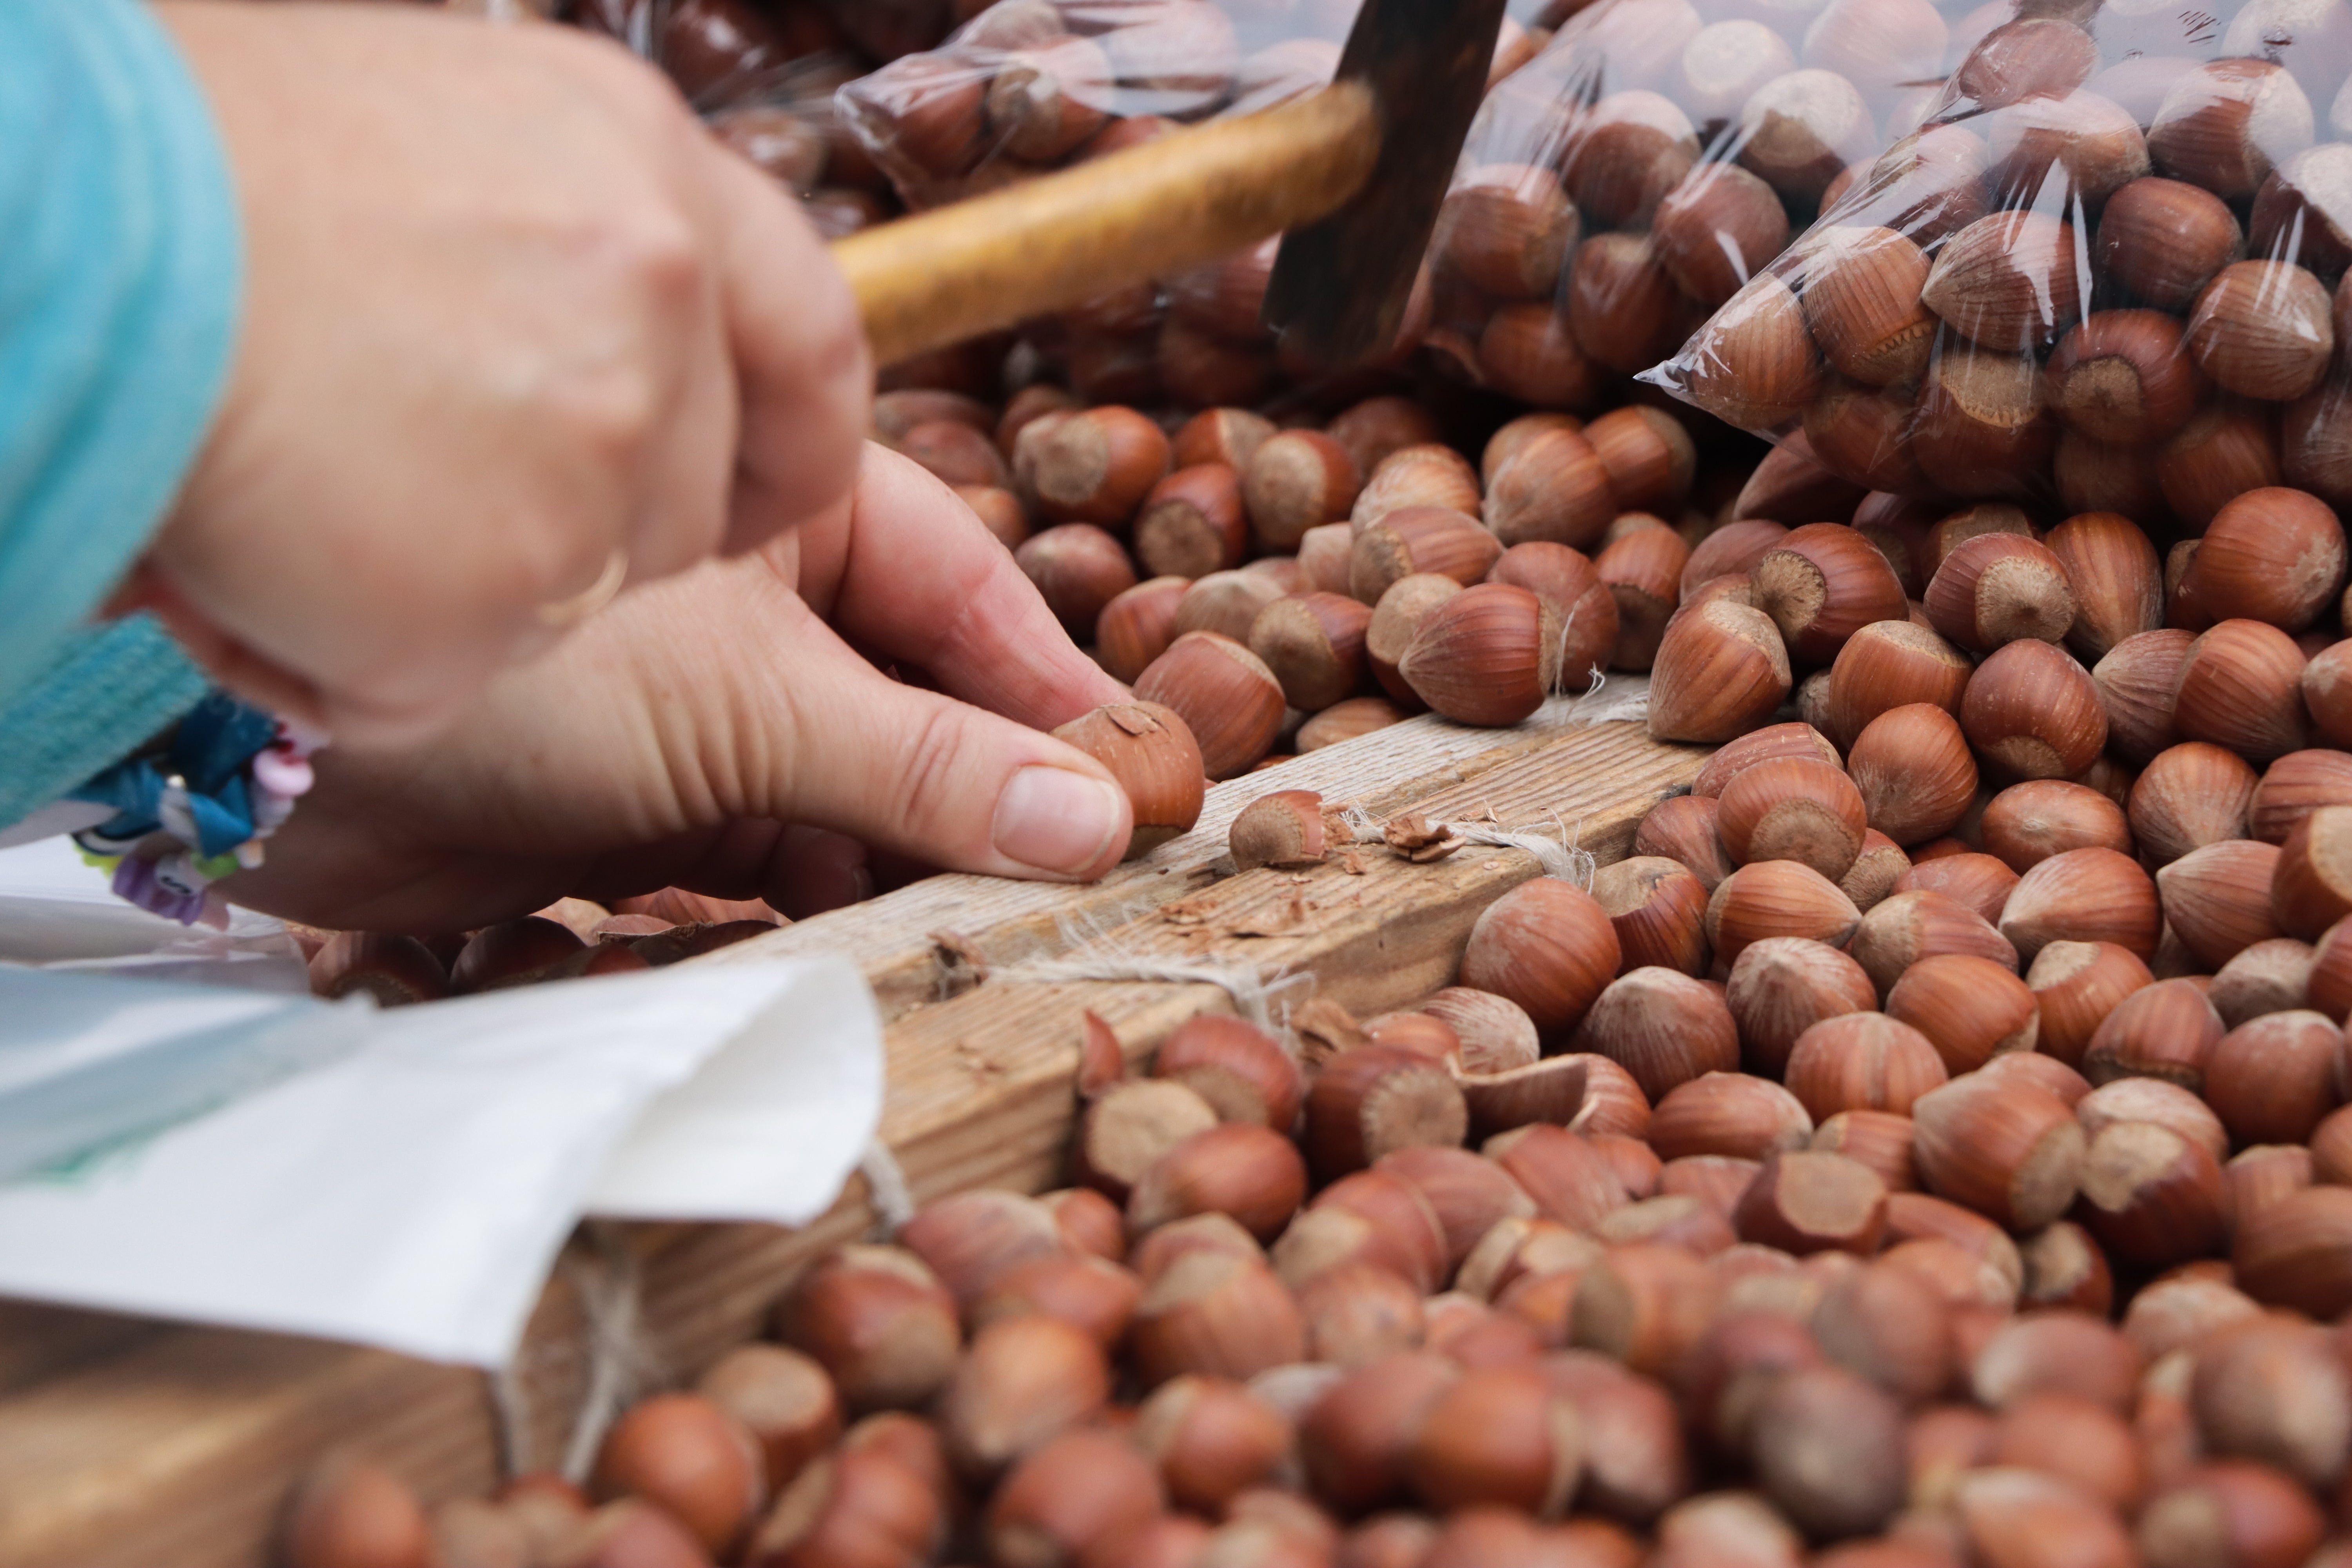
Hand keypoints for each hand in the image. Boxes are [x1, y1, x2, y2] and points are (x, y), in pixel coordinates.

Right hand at [132, 2, 867, 746]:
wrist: (44, 227)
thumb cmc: (198, 179)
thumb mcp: (447, 156)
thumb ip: (574, 265)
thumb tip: (634, 373)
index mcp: (653, 174)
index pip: (816, 360)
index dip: (779, 453)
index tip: (735, 496)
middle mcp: (655, 299)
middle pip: (686, 508)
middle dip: (575, 533)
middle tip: (408, 475)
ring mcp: (590, 450)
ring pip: (568, 599)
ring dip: (442, 582)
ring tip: (298, 480)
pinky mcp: (495, 585)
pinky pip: (441, 673)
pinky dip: (342, 650)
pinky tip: (249, 547)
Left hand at [222, 446, 1136, 932]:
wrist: (285, 751)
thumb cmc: (525, 651)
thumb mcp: (756, 696)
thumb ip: (925, 762)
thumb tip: (1096, 816)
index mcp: (786, 511)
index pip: (969, 600)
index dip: (1055, 695)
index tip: (1141, 785)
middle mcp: (749, 608)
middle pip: (916, 709)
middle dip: (985, 800)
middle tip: (1075, 888)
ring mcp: (694, 711)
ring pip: (842, 800)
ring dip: (897, 867)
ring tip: (972, 933)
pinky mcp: (635, 816)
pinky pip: (758, 871)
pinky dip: (802, 914)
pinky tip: (847, 952)